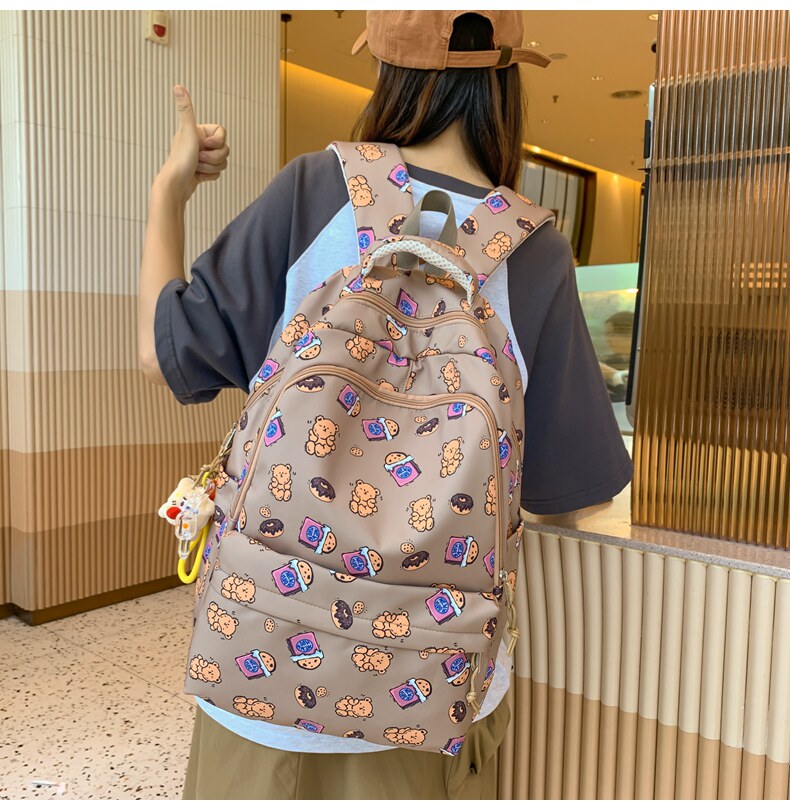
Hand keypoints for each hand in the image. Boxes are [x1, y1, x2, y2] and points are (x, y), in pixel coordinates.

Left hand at [159, 85, 229, 201]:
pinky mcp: (202, 171)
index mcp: (197, 131)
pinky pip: (217, 173)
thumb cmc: (180, 160)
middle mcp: (199, 143)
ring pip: (222, 162)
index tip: (205, 145)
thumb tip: (178, 86)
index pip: (222, 133)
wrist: (175, 186)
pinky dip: (209, 176)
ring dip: (211, 167)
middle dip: (213, 157)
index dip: (218, 141)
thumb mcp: (186, 131)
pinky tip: (198, 175)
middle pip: (224, 149)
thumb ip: (186, 109)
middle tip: (198, 158)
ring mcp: (201, 157)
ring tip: (197, 168)